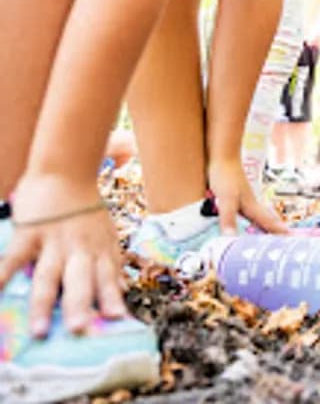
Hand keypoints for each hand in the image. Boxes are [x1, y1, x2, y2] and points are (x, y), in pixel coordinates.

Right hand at [0, 176, 127, 336]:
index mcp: (99, 250)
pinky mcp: (29, 234)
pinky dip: (2, 276)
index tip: (117, 319)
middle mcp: (79, 249)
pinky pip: (14, 258)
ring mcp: (53, 242)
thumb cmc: (87, 211)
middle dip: (80, 305)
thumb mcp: (107, 234)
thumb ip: (112, 263)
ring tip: (40, 331)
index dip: (112, 297)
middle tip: (79, 330)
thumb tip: (124, 289)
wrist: (66, 173)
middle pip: (80, 281)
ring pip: (48, 277)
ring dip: (43, 304)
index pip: (108, 277)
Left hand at [207, 158, 287, 234]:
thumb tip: (230, 238)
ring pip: (258, 215)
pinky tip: (247, 219)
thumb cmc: (227, 176)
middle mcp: (251, 203)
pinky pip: (247, 212)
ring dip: (265, 223)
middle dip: (276, 228)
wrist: (223, 157)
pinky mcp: (236, 196)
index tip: (290, 237)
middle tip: (286, 237)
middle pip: (267, 218)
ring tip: (270, 232)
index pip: (268, 222)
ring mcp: (244, 199)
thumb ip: (228, 219)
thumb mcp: (226, 200)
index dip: (278, 230)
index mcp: (252, 206)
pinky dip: (252, 219)